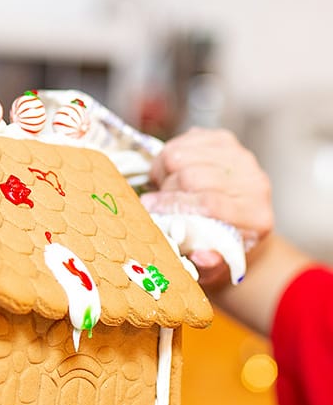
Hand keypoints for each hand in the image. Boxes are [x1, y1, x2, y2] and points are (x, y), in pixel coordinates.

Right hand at [140, 127, 272, 286]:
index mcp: (255, 217)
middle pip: (193, 176)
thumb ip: (208, 264)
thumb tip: (201, 256)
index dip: (173, 205)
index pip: (210, 203)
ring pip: (183, 154)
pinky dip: (169, 154)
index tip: (150, 210)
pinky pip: (185, 139)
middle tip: (155, 203)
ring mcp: (241, 158)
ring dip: (164, 170)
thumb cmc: (220, 246)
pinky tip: (171, 172)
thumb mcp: (215, 265)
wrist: (237, 223)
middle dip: (166, 189)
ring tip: (164, 187)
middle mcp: (254, 183)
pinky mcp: (226, 141)